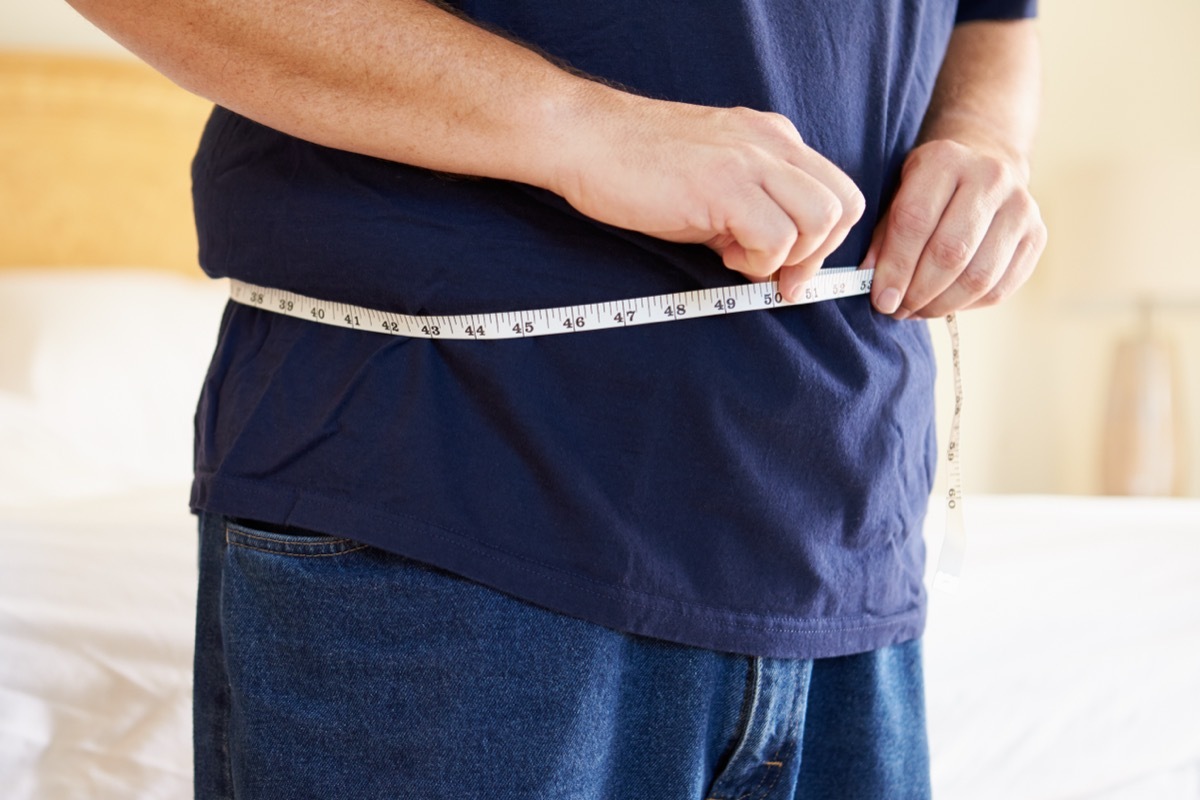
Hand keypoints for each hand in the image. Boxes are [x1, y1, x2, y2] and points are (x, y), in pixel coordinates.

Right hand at [549, 93, 864, 300]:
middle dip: (817, 255)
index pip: (837, 191)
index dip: (825, 241)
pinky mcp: (725, 185)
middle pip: (843, 206)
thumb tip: (774, 260)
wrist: (585, 139)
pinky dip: (756, 262)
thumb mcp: (711, 180)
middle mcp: (771, 143)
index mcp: (772, 139)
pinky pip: (776, 238)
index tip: (790, 270)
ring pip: (820, 221)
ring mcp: (750, 161)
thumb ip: (749, 208)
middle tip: (776, 277)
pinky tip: (720, 255)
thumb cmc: (637, 165)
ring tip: (738, 257)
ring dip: (785, 257)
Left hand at [864, 137, 1046, 318]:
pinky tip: (945, 302)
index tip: (881, 299)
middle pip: (951, 252)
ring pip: (978, 277)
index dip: (895, 267)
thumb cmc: (929, 191)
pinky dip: (967, 306)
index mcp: (945, 160)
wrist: (984, 168)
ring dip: (941, 305)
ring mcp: (1021, 206)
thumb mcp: (897, 196)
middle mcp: (990, 177)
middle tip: (897, 309)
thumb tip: (878, 289)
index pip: (915, 221)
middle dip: (918, 291)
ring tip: (918, 310)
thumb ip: (883, 239)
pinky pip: (1000, 288)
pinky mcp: (1037, 236)